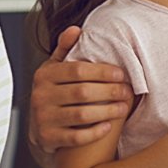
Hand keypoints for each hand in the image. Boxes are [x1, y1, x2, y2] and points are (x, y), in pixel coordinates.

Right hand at [29, 26, 133, 154]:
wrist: (40, 127)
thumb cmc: (55, 92)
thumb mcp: (55, 69)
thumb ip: (65, 49)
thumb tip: (76, 29)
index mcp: (44, 75)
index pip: (77, 70)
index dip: (102, 72)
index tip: (122, 74)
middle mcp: (40, 96)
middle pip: (82, 92)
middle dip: (110, 91)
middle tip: (128, 92)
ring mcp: (43, 119)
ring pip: (81, 115)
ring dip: (107, 111)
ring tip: (124, 108)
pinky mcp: (48, 138)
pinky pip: (76, 137)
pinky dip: (95, 132)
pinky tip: (109, 127)